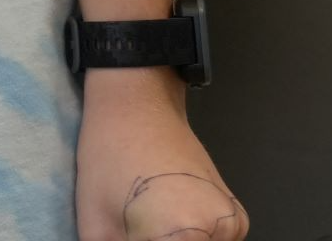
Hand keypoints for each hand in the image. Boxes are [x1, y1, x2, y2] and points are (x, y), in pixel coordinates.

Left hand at [76, 71, 247, 240]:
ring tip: (144, 228)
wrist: (138, 104)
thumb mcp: (95, 224)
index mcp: (182, 235)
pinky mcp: (235, 219)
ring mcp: (233, 226)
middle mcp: (219, 232)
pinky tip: (160, 228)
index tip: (127, 240)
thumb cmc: (111, 153)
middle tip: (132, 233)